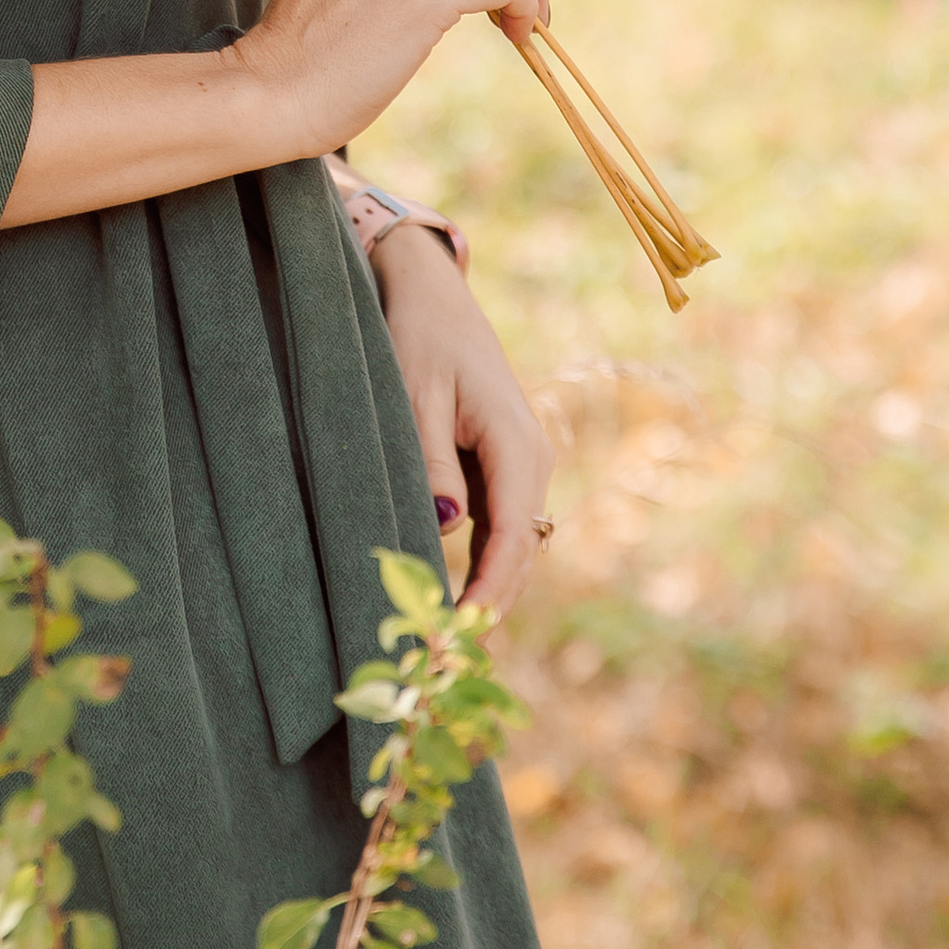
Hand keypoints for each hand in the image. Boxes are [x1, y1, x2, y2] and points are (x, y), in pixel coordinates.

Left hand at [372, 226, 555, 616]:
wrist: (432, 293)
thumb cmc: (420, 337)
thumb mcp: (414, 395)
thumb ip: (431, 460)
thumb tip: (449, 526)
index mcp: (519, 447)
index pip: (513, 540)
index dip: (489, 593)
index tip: (462, 635)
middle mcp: (533, 462)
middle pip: (522, 555)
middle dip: (491, 605)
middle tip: (449, 655)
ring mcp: (523, 466)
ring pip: (514, 547)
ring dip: (489, 590)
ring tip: (448, 639)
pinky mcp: (505, 467)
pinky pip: (501, 527)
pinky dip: (483, 564)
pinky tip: (452, 594)